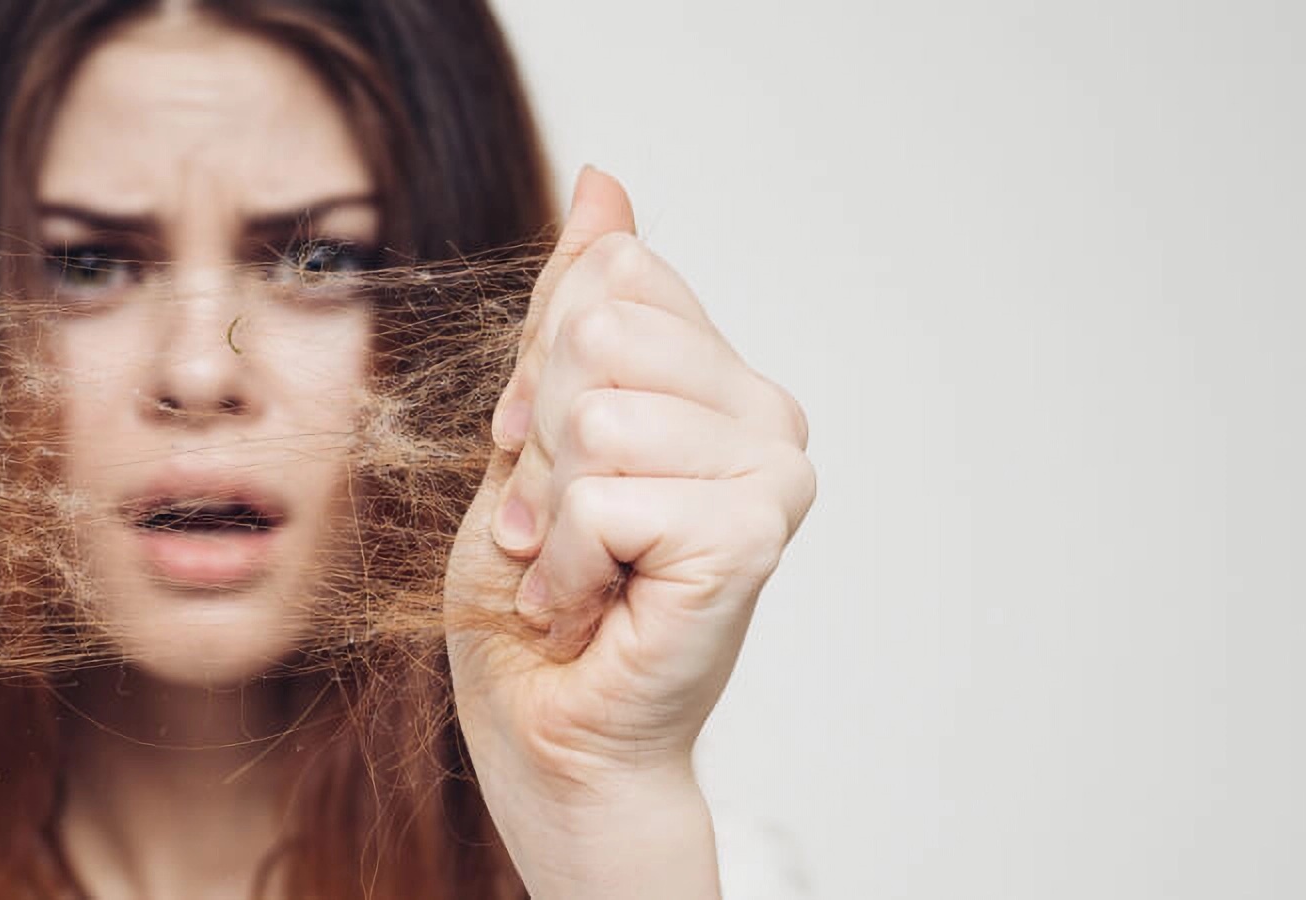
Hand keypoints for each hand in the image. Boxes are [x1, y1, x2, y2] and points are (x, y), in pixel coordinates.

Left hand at [443, 168, 813, 895]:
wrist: (546, 728)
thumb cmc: (537, 593)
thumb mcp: (533, 423)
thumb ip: (573, 308)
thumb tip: (604, 182)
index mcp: (721, 378)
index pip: (611, 279)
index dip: (539, 370)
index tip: (542, 456)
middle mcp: (767, 416)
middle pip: (598, 333)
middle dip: (538, 437)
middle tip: (554, 524)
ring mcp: (771, 475)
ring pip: (596, 416)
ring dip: (546, 510)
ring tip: (569, 568)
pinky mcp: (751, 537)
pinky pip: (604, 495)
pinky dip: (562, 562)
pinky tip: (585, 606)